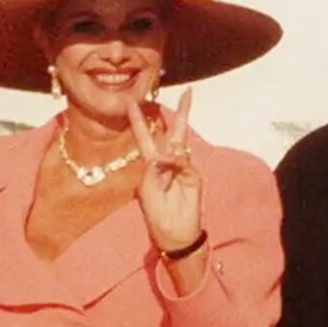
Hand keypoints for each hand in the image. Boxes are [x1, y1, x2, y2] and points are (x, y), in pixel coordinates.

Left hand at [127, 86, 201, 252]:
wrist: (173, 234)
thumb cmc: (155, 214)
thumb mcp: (146, 189)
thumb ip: (155, 168)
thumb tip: (170, 152)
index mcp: (151, 164)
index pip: (145, 136)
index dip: (138, 120)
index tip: (132, 102)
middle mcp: (168, 162)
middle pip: (174, 132)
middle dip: (181, 113)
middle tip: (187, 92)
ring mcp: (183, 168)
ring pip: (181, 147)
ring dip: (171, 152)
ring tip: (164, 173)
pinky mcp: (194, 177)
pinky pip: (185, 163)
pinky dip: (177, 164)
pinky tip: (171, 171)